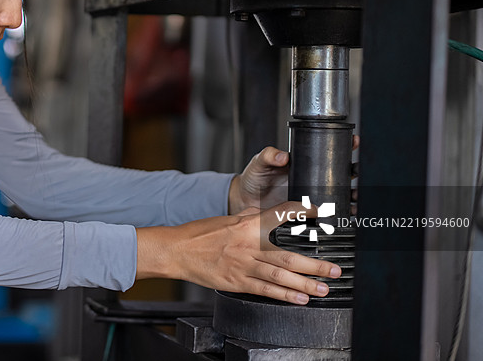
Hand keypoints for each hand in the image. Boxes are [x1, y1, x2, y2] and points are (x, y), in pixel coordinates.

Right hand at [136, 201, 340, 304]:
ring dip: (305, 284)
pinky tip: (299, 298)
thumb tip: (268, 217)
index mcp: (246, 225)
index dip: (303, 213)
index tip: (321, 213)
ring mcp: (242, 266)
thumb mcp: (228, 219)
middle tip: (335, 269)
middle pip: (288, 256)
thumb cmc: (200, 234)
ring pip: (280, 276)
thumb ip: (250, 220)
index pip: (280, 215)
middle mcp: (247, 246)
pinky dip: (284, 295)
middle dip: (315, 264)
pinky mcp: (236, 282)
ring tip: (324, 288)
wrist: (176, 251)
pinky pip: (265, 290)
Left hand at [229, 136, 360, 214]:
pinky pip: (330, 214)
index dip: (345, 146)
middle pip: (343, 173)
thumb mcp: (259, 163)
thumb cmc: (254, 178)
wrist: (246, 202)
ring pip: (342, 194)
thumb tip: (282, 156)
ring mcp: (314, 196)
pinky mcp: (310, 213)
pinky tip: (349, 217)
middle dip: (356, 171)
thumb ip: (268, 156)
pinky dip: (342, 215)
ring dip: (354, 195)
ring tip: (357, 197)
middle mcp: (314, 179)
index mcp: (305, 163)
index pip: (330, 151)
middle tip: (358, 173)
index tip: (354, 142)